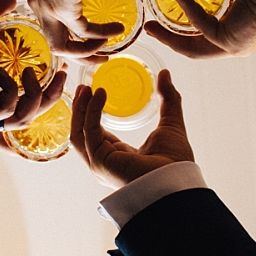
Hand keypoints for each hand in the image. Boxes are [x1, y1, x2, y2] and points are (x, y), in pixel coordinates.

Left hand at [28, 0, 139, 61]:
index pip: (51, 25)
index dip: (68, 36)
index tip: (88, 39)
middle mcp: (42, 6)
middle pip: (56, 44)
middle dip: (78, 55)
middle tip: (100, 57)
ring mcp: (50, 10)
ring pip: (63, 47)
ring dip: (87, 53)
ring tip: (108, 52)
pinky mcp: (64, 8)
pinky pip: (84, 32)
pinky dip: (101, 35)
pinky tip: (116, 30)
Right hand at [70, 70, 193, 188]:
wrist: (176, 181)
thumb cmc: (175, 162)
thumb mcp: (171, 123)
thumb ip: (168, 99)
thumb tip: (166, 74)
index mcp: (118, 157)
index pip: (96, 134)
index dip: (92, 112)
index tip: (92, 91)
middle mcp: (105, 162)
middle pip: (81, 133)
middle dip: (80, 109)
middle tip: (83, 86)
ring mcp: (100, 164)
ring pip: (79, 133)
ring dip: (80, 109)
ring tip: (85, 88)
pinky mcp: (100, 161)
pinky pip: (89, 131)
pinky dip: (91, 111)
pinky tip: (99, 94)